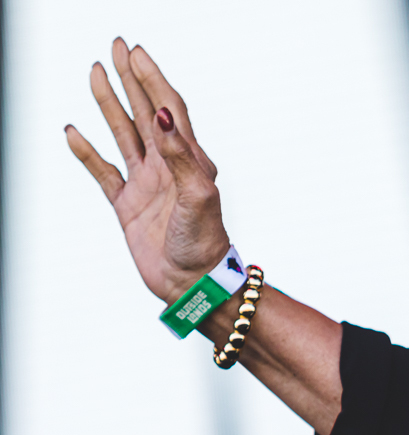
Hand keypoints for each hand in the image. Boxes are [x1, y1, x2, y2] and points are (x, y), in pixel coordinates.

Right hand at [65, 39, 228, 303]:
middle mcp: (168, 168)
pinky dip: (86, 151)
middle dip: (132, 79)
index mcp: (190, 160)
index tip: (136, 52)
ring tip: (95, 72)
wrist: (193, 284)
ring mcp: (146, 185)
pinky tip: (72, 131)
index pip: (169, 109)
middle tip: (117, 46)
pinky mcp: (128, 206)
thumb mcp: (199, 195)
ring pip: (123, 134)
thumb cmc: (204, 243)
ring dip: (110, 104)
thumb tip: (163, 113)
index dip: (152, 79)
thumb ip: (181, 154)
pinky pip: (103, 172)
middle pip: (145, 112)